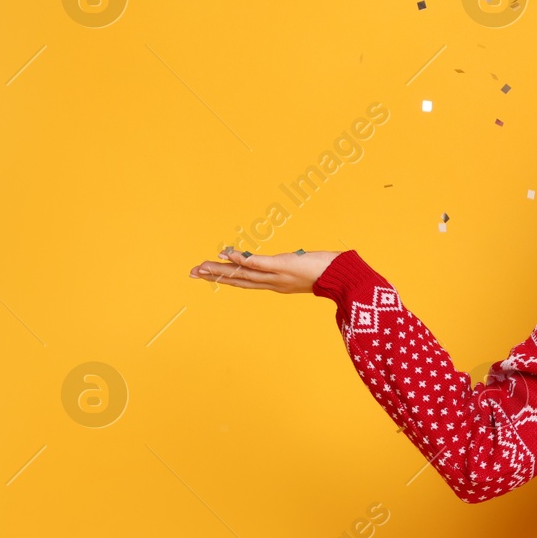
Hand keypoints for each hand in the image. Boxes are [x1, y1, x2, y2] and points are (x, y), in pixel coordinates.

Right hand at [188, 247, 342, 293]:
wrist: (344, 277)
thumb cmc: (332, 273)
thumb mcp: (310, 270)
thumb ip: (299, 268)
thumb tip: (297, 260)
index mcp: (277, 284)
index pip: (246, 282)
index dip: (226, 279)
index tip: (208, 274)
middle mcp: (273, 282)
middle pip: (238, 280)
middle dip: (214, 277)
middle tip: (192, 272)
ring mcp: (276, 275)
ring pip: (242, 274)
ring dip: (219, 270)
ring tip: (200, 267)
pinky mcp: (282, 265)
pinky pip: (257, 262)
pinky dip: (240, 259)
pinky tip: (225, 253)